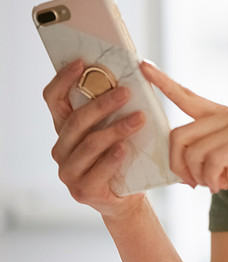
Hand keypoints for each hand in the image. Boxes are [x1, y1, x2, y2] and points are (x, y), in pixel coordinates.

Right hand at [42, 59, 146, 217]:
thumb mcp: (115, 131)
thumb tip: (127, 79)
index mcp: (65, 130)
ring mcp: (69, 172)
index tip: (82, 63)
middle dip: (101, 104)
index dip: (63, 79)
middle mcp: (61, 149)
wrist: (126, 199)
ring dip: (116, 129)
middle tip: (125, 92)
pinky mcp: (83, 191)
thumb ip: (113, 111)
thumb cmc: (122, 159)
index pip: (54, 100)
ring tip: (139, 119)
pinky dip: (112, 158)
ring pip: (89, 144)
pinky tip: (125, 148)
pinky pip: (98, 170)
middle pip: (75, 121)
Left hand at [140, 61, 227, 203]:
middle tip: (189, 183)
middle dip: (176, 164)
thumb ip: (207, 162)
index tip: (142, 65)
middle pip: (178, 134)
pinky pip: (212, 161)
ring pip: (193, 151)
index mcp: (224, 117)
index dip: (163, 82)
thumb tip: (181, 171)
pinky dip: (211, 180)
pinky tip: (221, 187)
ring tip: (211, 187)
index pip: (187, 96)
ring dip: (196, 177)